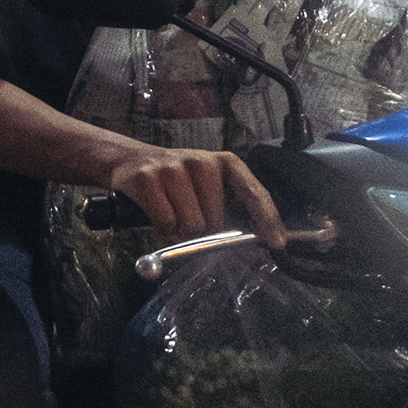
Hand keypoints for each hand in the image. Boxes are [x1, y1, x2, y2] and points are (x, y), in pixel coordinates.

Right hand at [102, 145, 285, 246]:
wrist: (131, 161)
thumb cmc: (177, 183)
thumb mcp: (207, 188)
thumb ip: (230, 212)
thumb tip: (254, 247)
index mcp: (225, 163)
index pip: (254, 192)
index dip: (267, 219)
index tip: (276, 243)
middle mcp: (202, 161)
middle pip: (215, 221)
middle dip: (203, 230)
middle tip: (188, 216)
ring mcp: (172, 168)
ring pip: (190, 225)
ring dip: (180, 230)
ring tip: (171, 211)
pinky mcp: (147, 178)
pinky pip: (165, 223)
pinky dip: (161, 227)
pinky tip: (155, 210)